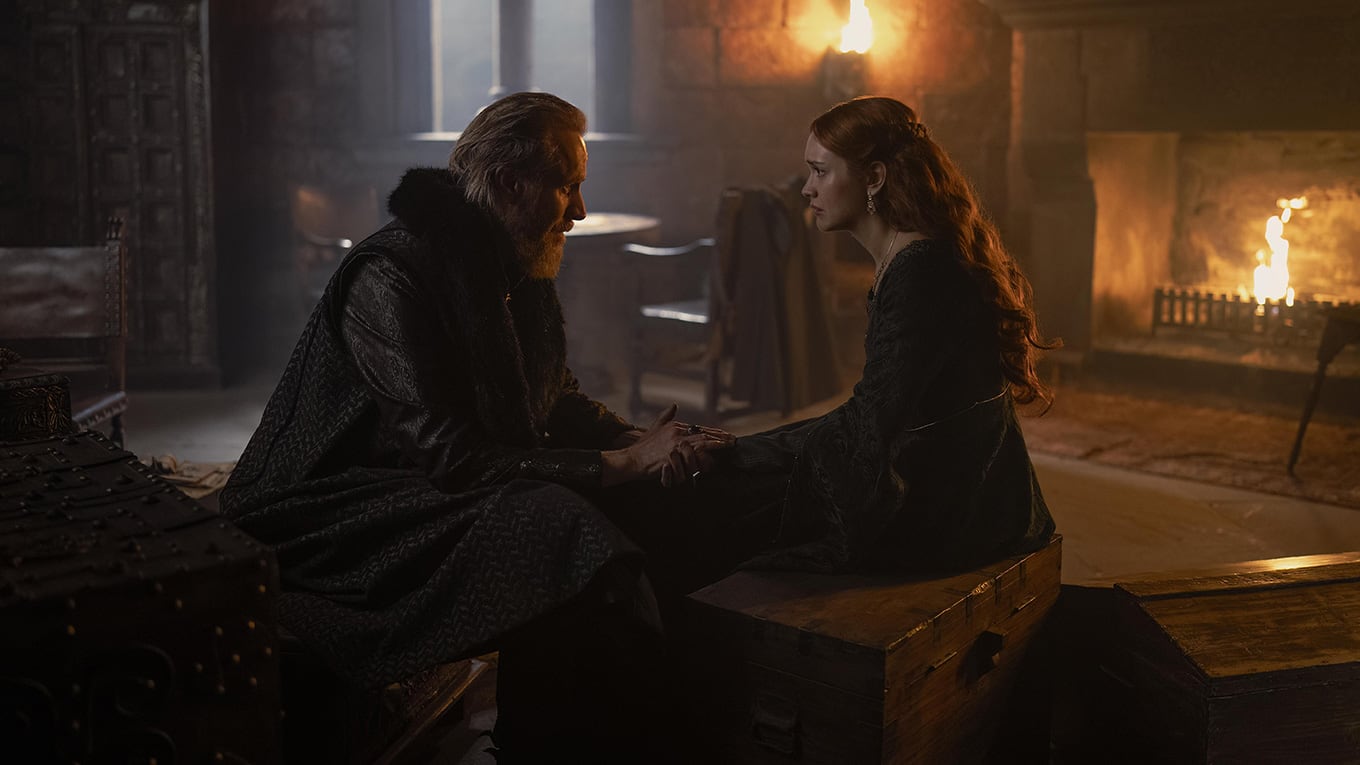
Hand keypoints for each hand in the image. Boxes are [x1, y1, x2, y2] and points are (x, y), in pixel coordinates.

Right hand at [600, 404, 733, 486]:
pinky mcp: (672, 455)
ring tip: (728, 445)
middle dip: (720, 437)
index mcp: (674, 426)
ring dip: (717, 444)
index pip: (699, 428)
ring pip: (701, 442)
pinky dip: (705, 455)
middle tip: (733, 440)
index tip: (726, 435)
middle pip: (703, 434)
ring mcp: (674, 443)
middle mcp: (676, 432)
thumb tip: (675, 404)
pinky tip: (714, 457)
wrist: (631, 459)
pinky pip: (692, 455)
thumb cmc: (643, 448)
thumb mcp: (655, 427)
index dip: (714, 432)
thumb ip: (666, 416)